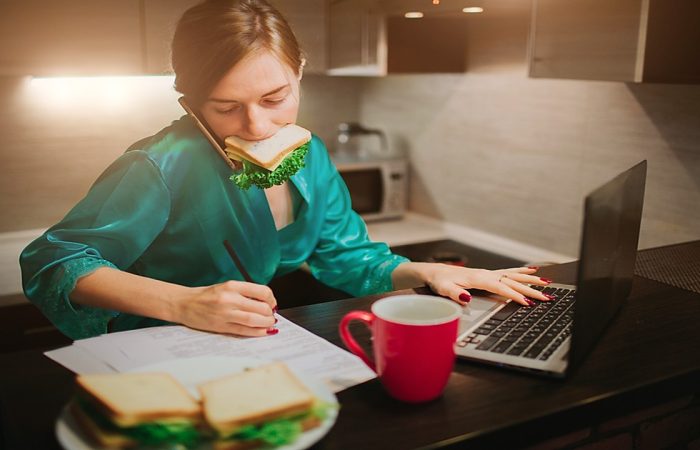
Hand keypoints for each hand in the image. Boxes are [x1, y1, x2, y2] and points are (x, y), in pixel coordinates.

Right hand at [174, 280, 277, 335]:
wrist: (184, 304)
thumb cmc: (206, 295)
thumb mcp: (226, 287)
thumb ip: (244, 293)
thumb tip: (265, 302)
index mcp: (232, 285)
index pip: (262, 291)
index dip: (271, 299)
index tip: (272, 303)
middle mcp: (229, 298)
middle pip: (261, 307)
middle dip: (270, 313)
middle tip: (272, 315)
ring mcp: (225, 313)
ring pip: (254, 320)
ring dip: (266, 323)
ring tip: (270, 323)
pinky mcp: (221, 326)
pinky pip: (244, 330)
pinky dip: (257, 332)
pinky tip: (263, 331)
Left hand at [422, 263, 553, 306]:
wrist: (434, 272)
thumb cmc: (439, 281)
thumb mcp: (443, 288)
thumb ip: (455, 293)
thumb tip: (467, 297)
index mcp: (478, 278)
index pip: (501, 288)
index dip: (514, 296)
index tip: (527, 303)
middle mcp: (486, 274)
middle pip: (512, 282)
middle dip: (530, 289)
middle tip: (546, 297)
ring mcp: (488, 273)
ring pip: (513, 276)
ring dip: (530, 280)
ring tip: (547, 282)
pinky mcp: (487, 274)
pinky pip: (508, 272)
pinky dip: (521, 272)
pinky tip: (532, 271)